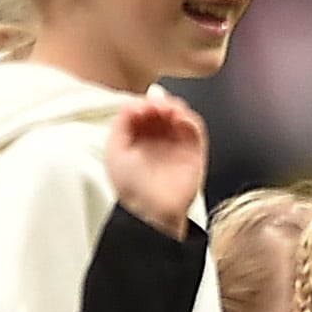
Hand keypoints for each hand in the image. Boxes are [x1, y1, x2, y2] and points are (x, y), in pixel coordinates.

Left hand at [105, 91, 207, 233]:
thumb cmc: (131, 187)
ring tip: (167, 110)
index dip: (143, 103)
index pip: (143, 108)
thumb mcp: (115, 151)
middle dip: (159, 101)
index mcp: (138, 136)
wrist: (152, 209)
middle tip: (155, 105)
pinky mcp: (195, 150)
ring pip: (180, 113)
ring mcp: (177, 143)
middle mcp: (158, 137)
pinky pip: (196, 127)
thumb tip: (133, 102)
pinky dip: (189, 118)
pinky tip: (179, 117)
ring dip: (175, 106)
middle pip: (163, 106)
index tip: (140, 105)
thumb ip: (122, 123)